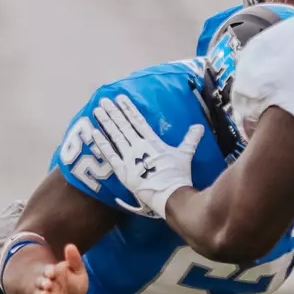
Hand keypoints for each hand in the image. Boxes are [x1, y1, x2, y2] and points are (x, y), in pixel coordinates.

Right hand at [31, 243, 87, 293]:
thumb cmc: (73, 285)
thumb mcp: (77, 271)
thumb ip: (74, 260)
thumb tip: (70, 246)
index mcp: (52, 274)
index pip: (48, 270)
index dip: (49, 271)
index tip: (51, 273)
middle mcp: (45, 285)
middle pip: (40, 283)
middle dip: (43, 283)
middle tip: (48, 285)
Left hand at [89, 95, 203, 217]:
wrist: (170, 195)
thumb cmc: (178, 176)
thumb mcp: (185, 154)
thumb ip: (190, 139)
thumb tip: (199, 126)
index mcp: (153, 142)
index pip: (138, 121)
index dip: (129, 108)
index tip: (120, 97)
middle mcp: (139, 147)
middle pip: (124, 126)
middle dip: (113, 112)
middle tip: (103, 100)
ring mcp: (129, 158)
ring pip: (115, 137)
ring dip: (106, 123)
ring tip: (97, 110)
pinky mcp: (122, 171)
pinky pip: (110, 155)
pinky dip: (102, 144)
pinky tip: (94, 133)